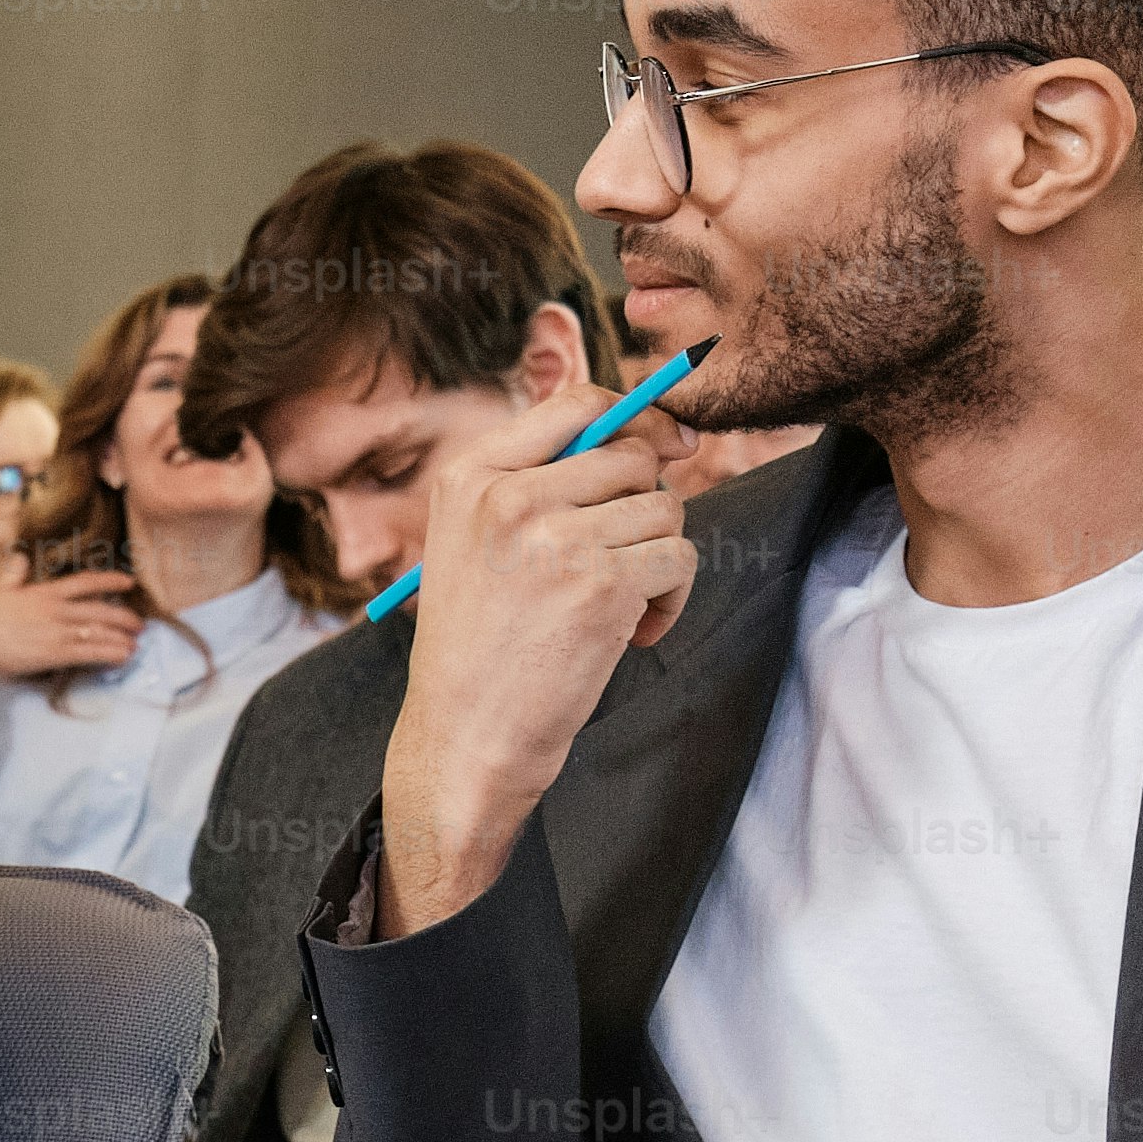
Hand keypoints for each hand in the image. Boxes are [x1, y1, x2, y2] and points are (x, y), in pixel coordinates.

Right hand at [0, 566, 142, 720]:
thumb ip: (12, 574)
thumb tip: (19, 558)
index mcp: (44, 592)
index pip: (85, 583)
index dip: (110, 582)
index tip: (128, 583)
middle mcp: (56, 610)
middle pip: (101, 610)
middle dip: (124, 617)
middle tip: (139, 624)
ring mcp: (57, 632)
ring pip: (100, 632)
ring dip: (121, 638)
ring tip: (135, 644)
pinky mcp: (54, 654)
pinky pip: (90, 652)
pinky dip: (110, 654)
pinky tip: (123, 656)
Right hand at [376, 373, 696, 934]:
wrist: (463, 736)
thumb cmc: (480, 645)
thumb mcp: (477, 543)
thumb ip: (544, 481)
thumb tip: (666, 437)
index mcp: (471, 476)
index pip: (578, 405)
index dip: (636, 420)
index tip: (669, 446)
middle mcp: (509, 496)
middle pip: (633, 458)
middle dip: (645, 508)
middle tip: (618, 563)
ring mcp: (555, 538)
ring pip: (665, 510)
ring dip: (659, 560)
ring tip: (618, 607)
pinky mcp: (600, 583)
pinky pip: (679, 559)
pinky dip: (671, 598)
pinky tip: (631, 633)